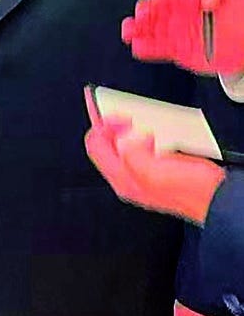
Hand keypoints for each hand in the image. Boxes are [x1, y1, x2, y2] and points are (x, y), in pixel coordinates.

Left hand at [83, 89, 224, 223]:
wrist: (219, 200)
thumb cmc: (193, 191)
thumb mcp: (154, 171)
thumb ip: (131, 154)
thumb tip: (122, 139)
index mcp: (123, 178)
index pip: (95, 145)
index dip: (103, 125)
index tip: (118, 115)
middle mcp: (129, 179)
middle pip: (106, 144)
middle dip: (113, 126)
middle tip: (125, 116)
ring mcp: (143, 176)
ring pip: (122, 146)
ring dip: (127, 130)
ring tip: (137, 122)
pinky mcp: (158, 172)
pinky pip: (140, 149)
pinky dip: (142, 137)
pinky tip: (154, 133)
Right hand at [121, 0, 243, 75]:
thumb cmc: (238, 10)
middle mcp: (179, 14)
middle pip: (155, 12)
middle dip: (145, 13)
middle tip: (141, 15)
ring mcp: (177, 32)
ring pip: (151, 31)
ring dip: (138, 31)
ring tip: (129, 31)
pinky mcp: (178, 49)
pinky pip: (158, 49)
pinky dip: (146, 49)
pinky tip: (138, 46)